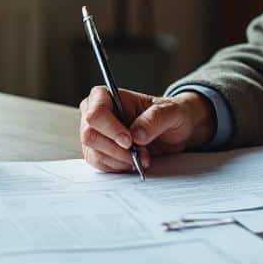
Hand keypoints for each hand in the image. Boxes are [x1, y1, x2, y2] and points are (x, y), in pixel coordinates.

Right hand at [78, 87, 213, 172]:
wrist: (173, 131)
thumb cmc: (169, 114)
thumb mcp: (171, 112)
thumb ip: (155, 119)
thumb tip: (136, 135)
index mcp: (107, 96)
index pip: (95, 113)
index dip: (110, 129)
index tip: (129, 141)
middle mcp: (96, 115)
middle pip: (89, 136)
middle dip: (117, 150)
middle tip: (139, 152)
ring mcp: (96, 134)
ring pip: (94, 154)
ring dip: (120, 160)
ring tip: (141, 156)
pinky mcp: (99, 152)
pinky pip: (99, 165)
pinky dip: (118, 167)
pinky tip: (133, 161)